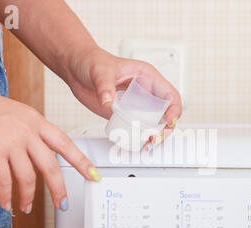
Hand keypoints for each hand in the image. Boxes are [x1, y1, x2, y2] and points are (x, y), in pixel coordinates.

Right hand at [0, 90, 99, 212]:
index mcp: (36, 120)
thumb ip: (30, 131)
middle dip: (59, 189)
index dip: (82, 162)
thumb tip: (40, 150)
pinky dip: (6, 196)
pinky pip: (5, 181)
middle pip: (51, 166)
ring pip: (29, 177)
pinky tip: (6, 202)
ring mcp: (10, 140)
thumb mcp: (15, 113)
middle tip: (63, 204)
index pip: (65, 144)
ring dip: (29, 197)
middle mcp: (27, 130)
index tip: (93, 174)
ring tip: (27, 206)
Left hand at [66, 46, 182, 146]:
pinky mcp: (125, 113)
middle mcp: (145, 91)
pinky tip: (136, 141)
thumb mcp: (100, 71)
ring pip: (154, 122)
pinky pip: (137, 127)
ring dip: (154, 134)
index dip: (174, 109)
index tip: (169, 121)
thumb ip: (104, 85)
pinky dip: (140, 136)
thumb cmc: (92, 61)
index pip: (170, 94)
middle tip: (155, 138)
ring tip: (147, 143)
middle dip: (165, 128)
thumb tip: (107, 101)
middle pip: (166, 112)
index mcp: (147, 77)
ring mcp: (136, 104)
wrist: (76, 69)